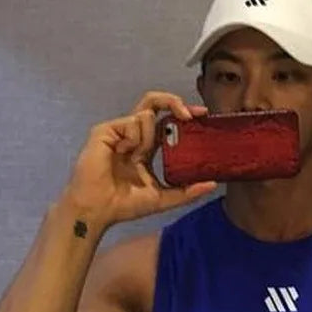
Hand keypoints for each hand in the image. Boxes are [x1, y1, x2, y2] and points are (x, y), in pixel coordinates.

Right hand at [63, 91, 216, 228]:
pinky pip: (131, 122)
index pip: (167, 122)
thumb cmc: (124, 205)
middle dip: (174, 101)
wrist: (98, 210)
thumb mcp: (163, 198)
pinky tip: (124, 154)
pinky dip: (135, 138)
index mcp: (146, 147)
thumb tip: (213, 184)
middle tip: (190, 114)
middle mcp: (133, 136)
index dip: (183, 114)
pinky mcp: (105, 130)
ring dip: (148, 137)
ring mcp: (119, 131)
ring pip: (145, 114)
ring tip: (136, 158)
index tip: (203, 115)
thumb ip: (187, 192)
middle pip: (155, 103)